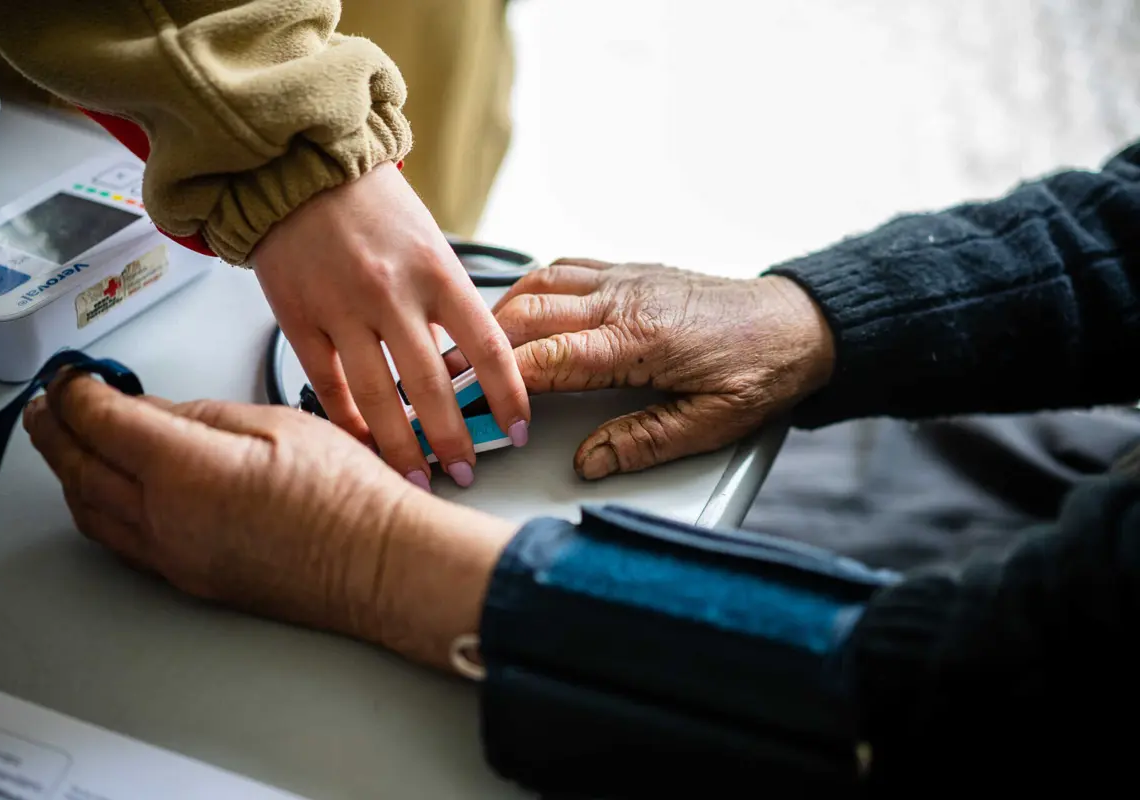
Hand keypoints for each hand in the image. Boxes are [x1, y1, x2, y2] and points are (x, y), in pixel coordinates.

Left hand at [22, 373, 513, 669]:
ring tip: (67, 442)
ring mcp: (173, 557)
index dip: (77, 390)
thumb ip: (203, 414)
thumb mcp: (277, 424)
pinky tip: (105, 491)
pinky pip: (117, 541)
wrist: (378, 565)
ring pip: (88, 511)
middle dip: (55, 428)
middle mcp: (164, 521)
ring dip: (68, 470)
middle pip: (79, 468)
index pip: (100, 421)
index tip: (75, 374)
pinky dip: (95, 506)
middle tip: (48, 402)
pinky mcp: (188, 579)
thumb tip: (153, 411)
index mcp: (185, 472)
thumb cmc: (347, 497)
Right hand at [250, 163, 529, 490]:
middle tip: (464, 473)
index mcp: (437, 270)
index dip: (508, 397)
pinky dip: (347, 422)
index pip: (487, 347)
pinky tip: (364, 445)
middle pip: (431, 388)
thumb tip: (470, 369)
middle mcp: (391, 292)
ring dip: (401, 448)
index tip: (517, 431)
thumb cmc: (372, 206)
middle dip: (453, 441)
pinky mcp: (298, 319)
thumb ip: (448, 302)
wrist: (298, 168)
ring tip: (416, 479)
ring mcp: (341, 308)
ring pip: (377, 398)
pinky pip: (328, 386)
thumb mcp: (429, 243)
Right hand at [488, 260, 834, 478]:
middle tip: (443, 379)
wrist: (800, 322)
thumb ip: (645, 441)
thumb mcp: (713, 422)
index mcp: (639, 340)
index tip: (463, 402)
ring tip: (467, 349)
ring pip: (538, 286)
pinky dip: (528, 289)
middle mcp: (623, 301)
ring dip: (495, 317)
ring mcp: (624, 280)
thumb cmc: (762, 370)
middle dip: (477, 349)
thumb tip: (589, 462)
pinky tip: (515, 309)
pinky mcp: (630, 272)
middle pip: (526, 316)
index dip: (497, 382)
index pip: (546, 359)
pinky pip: (563, 270)